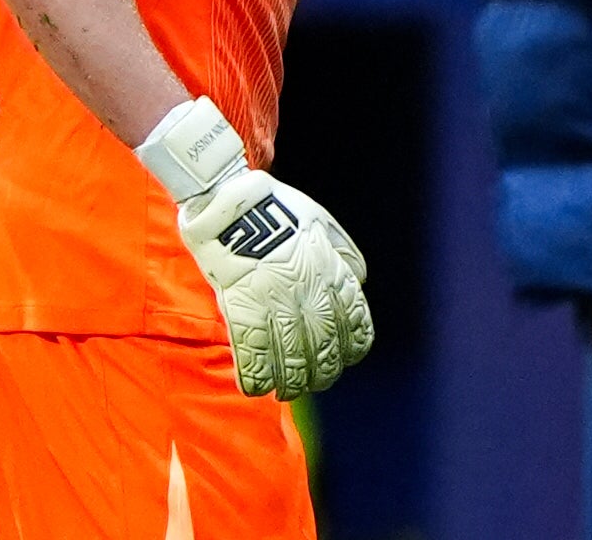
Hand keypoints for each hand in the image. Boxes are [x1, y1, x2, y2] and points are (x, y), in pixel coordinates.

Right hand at [138, 97, 374, 399]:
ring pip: (292, 362)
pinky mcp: (242, 312)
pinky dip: (256, 380)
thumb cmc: (277, 209)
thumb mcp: (323, 223)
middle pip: (325, 351)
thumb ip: (344, 255)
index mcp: (331, 274)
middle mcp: (308, 295)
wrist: (233, 200)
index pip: (355, 327)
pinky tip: (256, 386)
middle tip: (314, 380)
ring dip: (292, 383)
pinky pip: (253, 358)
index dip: (351, 349)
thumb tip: (358, 281)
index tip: (344, 358)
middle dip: (322, 373)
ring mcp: (275, 305)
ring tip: (286, 389)